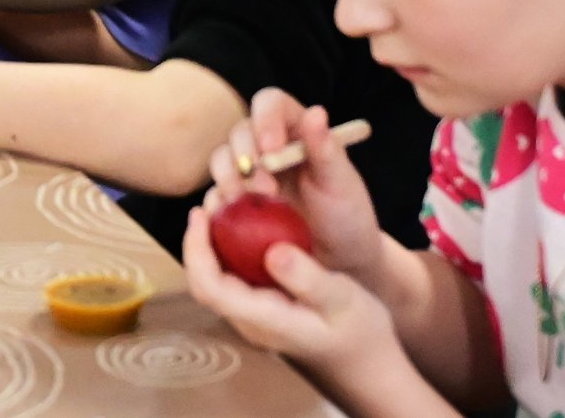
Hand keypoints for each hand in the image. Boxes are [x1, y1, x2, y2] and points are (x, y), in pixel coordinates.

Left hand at [184, 207, 406, 388]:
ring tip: (222, 207)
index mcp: (263, 320)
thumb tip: (272, 253)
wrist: (368, 358)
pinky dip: (230, 248)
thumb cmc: (359, 329)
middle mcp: (250, 320)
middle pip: (204, 282)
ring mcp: (255, 316)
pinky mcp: (263, 306)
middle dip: (197, 242)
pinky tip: (245, 224)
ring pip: (216, 278)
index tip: (200, 214)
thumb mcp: (341, 299)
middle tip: (207, 205)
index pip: (210, 288)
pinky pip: (234, 276)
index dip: (196, 249)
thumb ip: (307, 279)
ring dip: (211, 243)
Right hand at [206, 98, 386, 291]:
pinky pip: (215, 195)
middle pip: (240, 132)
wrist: (338, 261)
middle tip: (265, 188)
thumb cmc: (345, 215)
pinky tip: (232, 220)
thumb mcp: (341, 182)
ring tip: (249, 202)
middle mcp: (265, 144)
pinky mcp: (236, 202)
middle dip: (246, 156)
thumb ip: (326, 149)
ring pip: (222, 159)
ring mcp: (248, 173)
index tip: (271, 148)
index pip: (270, 104)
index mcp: (293, 127)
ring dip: (230, 178)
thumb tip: (316, 112)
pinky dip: (218, 204)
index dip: (265, 119)